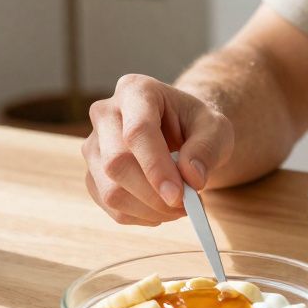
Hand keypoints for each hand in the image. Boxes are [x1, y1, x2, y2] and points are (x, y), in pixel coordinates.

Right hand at [82, 74, 233, 225]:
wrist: (179, 132)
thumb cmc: (196, 126)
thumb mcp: (216, 129)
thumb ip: (207, 148)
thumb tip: (192, 178)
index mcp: (136, 91)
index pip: (138, 132)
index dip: (156, 167)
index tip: (179, 195)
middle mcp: (105, 114)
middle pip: (117, 164)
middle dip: (154, 195)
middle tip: (186, 205)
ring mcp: (93, 146)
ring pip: (110, 190)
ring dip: (149, 210)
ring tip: (178, 207)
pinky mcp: (92, 174)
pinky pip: (110, 206)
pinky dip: (140, 216)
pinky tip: (160, 208)